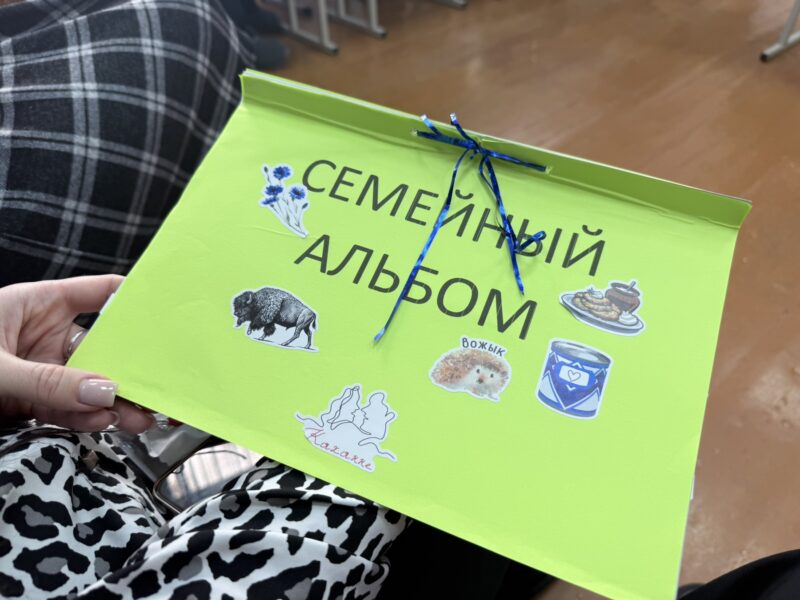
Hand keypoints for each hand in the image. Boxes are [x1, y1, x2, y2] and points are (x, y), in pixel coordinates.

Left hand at [0, 275, 154, 432]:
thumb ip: (46, 381)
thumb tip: (102, 392)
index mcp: (37, 304)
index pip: (97, 293)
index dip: (132, 300)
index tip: (167, 315)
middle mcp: (44, 335)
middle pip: (101, 347)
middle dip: (130, 368)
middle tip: (156, 385)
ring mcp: (40, 369)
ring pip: (87, 384)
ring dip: (113, 402)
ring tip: (139, 417)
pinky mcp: (31, 402)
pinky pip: (67, 410)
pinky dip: (86, 418)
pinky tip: (102, 422)